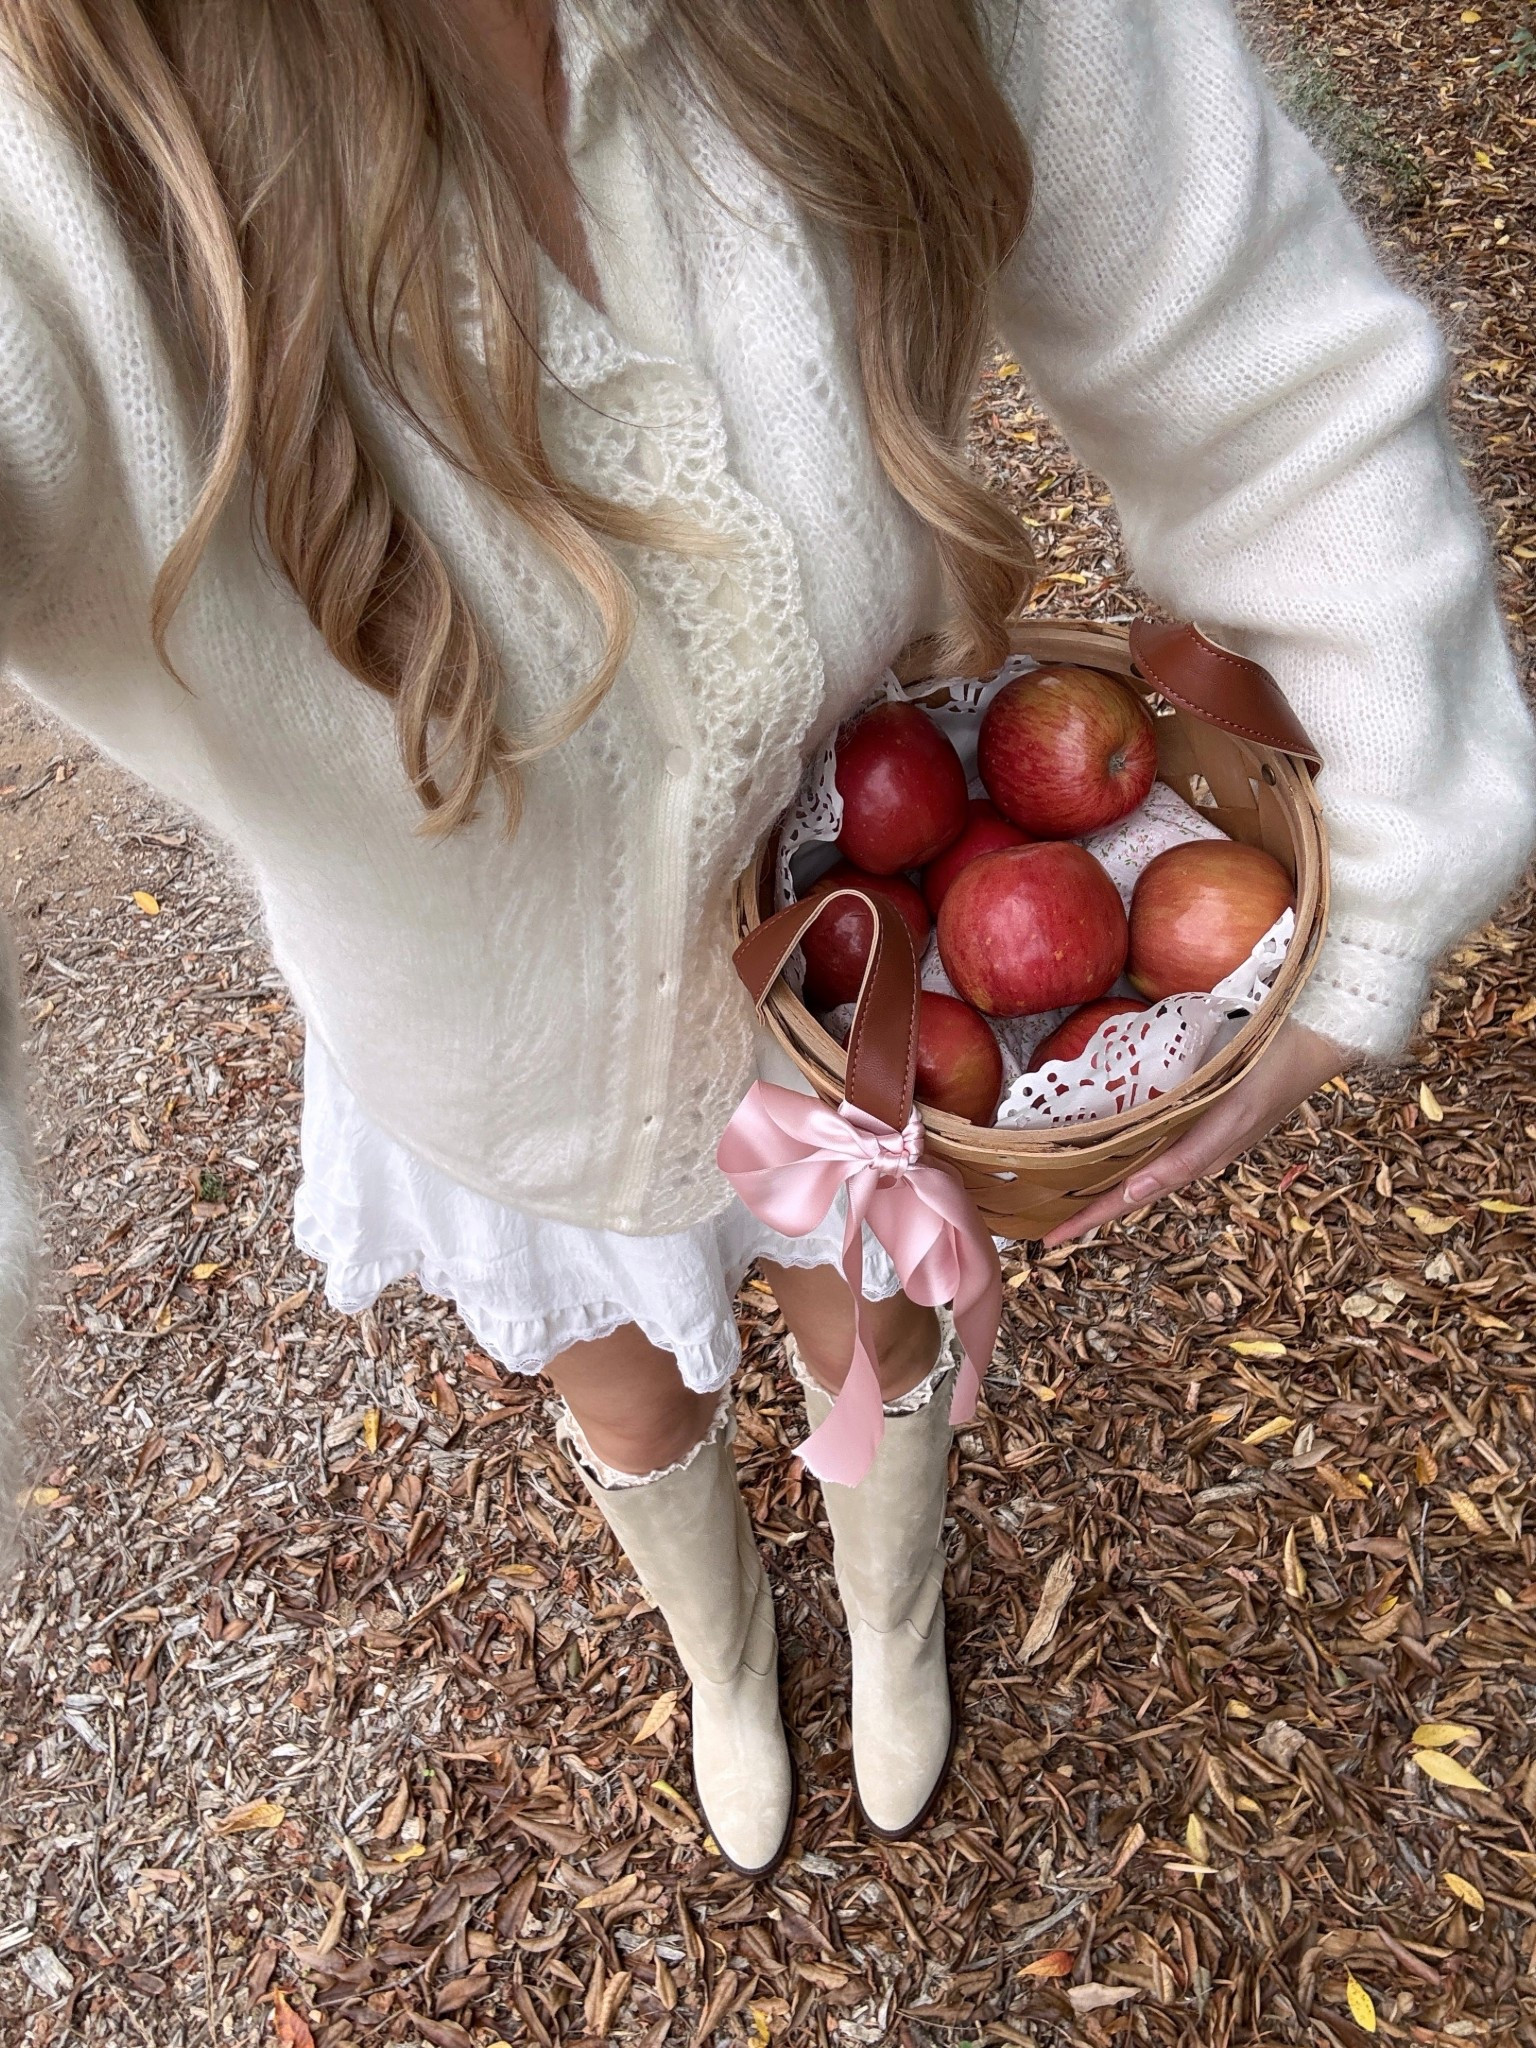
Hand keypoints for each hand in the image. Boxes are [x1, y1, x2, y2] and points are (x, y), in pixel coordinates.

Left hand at [1041, 1018, 1351, 1248]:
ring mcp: (1197, 1134)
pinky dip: (1123, 1147)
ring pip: (1138, 1164)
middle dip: (1086, 1205)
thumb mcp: (1232, 1115)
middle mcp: (1192, 1153)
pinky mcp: (1200, 1112)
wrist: (1316, 1037)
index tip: (1048, 1240)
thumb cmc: (1272, 1070)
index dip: (1088, 1218)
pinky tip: (1104, 1144)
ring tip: (1060, 1189)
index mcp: (1195, 1159)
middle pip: (1128, 1188)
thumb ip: (1186, 1158)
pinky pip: (1152, 1138)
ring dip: (1101, 1179)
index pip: (1129, 1198)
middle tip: (1041, 1220)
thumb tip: (1133, 1193)